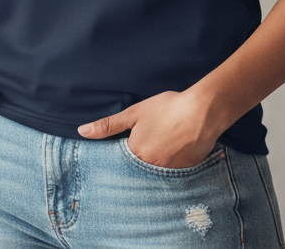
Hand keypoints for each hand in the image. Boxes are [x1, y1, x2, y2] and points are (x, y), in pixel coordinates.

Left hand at [77, 90, 222, 168]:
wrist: (202, 112)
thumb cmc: (167, 108)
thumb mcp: (135, 113)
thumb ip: (108, 125)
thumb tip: (82, 132)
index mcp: (135, 154)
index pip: (120, 164)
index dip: (122, 156)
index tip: (123, 150)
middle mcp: (150, 169)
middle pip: (138, 170)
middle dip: (138, 162)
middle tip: (147, 147)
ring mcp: (169, 173)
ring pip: (155, 173)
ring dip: (155, 164)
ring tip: (162, 149)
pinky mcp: (185, 173)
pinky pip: (173, 175)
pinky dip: (172, 165)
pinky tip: (176, 152)